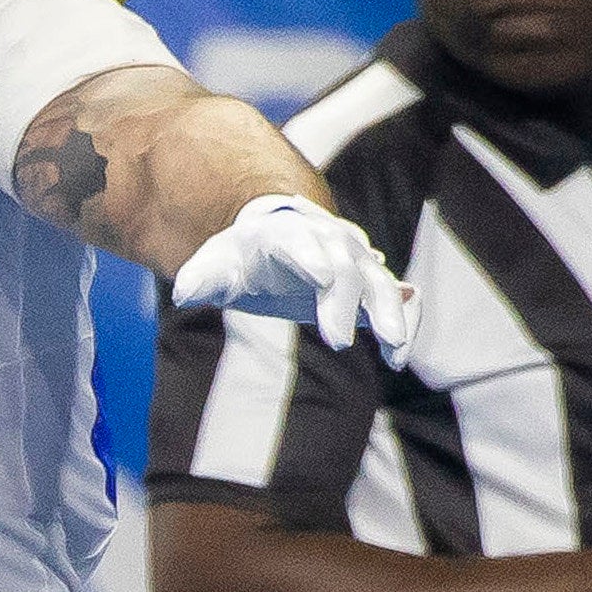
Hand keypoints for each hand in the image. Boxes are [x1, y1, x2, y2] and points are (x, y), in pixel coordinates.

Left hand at [174, 193, 416, 367]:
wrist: (271, 240)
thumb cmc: (238, 259)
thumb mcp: (212, 266)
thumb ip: (200, 279)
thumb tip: (185, 294)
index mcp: (284, 234)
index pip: (299, 242)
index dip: (311, 257)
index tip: (322, 279)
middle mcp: (328, 241)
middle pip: (345, 266)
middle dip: (344, 302)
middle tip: (337, 342)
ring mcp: (355, 260)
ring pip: (381, 281)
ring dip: (391, 313)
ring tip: (392, 350)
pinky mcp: (370, 284)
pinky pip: (399, 296)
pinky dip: (406, 319)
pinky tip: (395, 357)